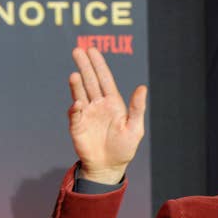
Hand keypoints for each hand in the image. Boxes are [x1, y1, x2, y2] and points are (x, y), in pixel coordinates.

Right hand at [68, 48, 146, 183]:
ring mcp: (86, 114)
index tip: (92, 50)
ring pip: (80, 94)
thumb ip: (137, 108)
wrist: (109, 167)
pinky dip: (75, 108)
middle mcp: (98, 105)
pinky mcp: (77, 126)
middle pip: (90, 82)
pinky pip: (75, 115)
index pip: (104, 79)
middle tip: (77, 50)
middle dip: (84, 66)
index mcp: (112, 103)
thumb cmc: (124, 147)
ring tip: (75, 74)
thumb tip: (142, 87)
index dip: (98, 65)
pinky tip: (77, 103)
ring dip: (77, 84)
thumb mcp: (135, 128)